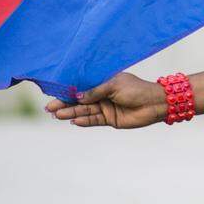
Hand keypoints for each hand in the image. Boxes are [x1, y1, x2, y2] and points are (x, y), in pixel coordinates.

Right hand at [44, 72, 166, 127]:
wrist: (154, 103)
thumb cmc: (136, 89)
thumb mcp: (113, 85)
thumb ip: (95, 91)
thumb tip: (77, 96)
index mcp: (103, 81)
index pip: (82, 86)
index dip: (68, 90)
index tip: (53, 93)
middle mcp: (102, 94)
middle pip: (80, 100)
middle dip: (65, 103)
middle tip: (49, 108)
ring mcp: (105, 107)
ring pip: (85, 111)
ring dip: (71, 113)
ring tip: (57, 115)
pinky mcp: (110, 119)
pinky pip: (94, 120)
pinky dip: (84, 121)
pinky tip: (73, 121)